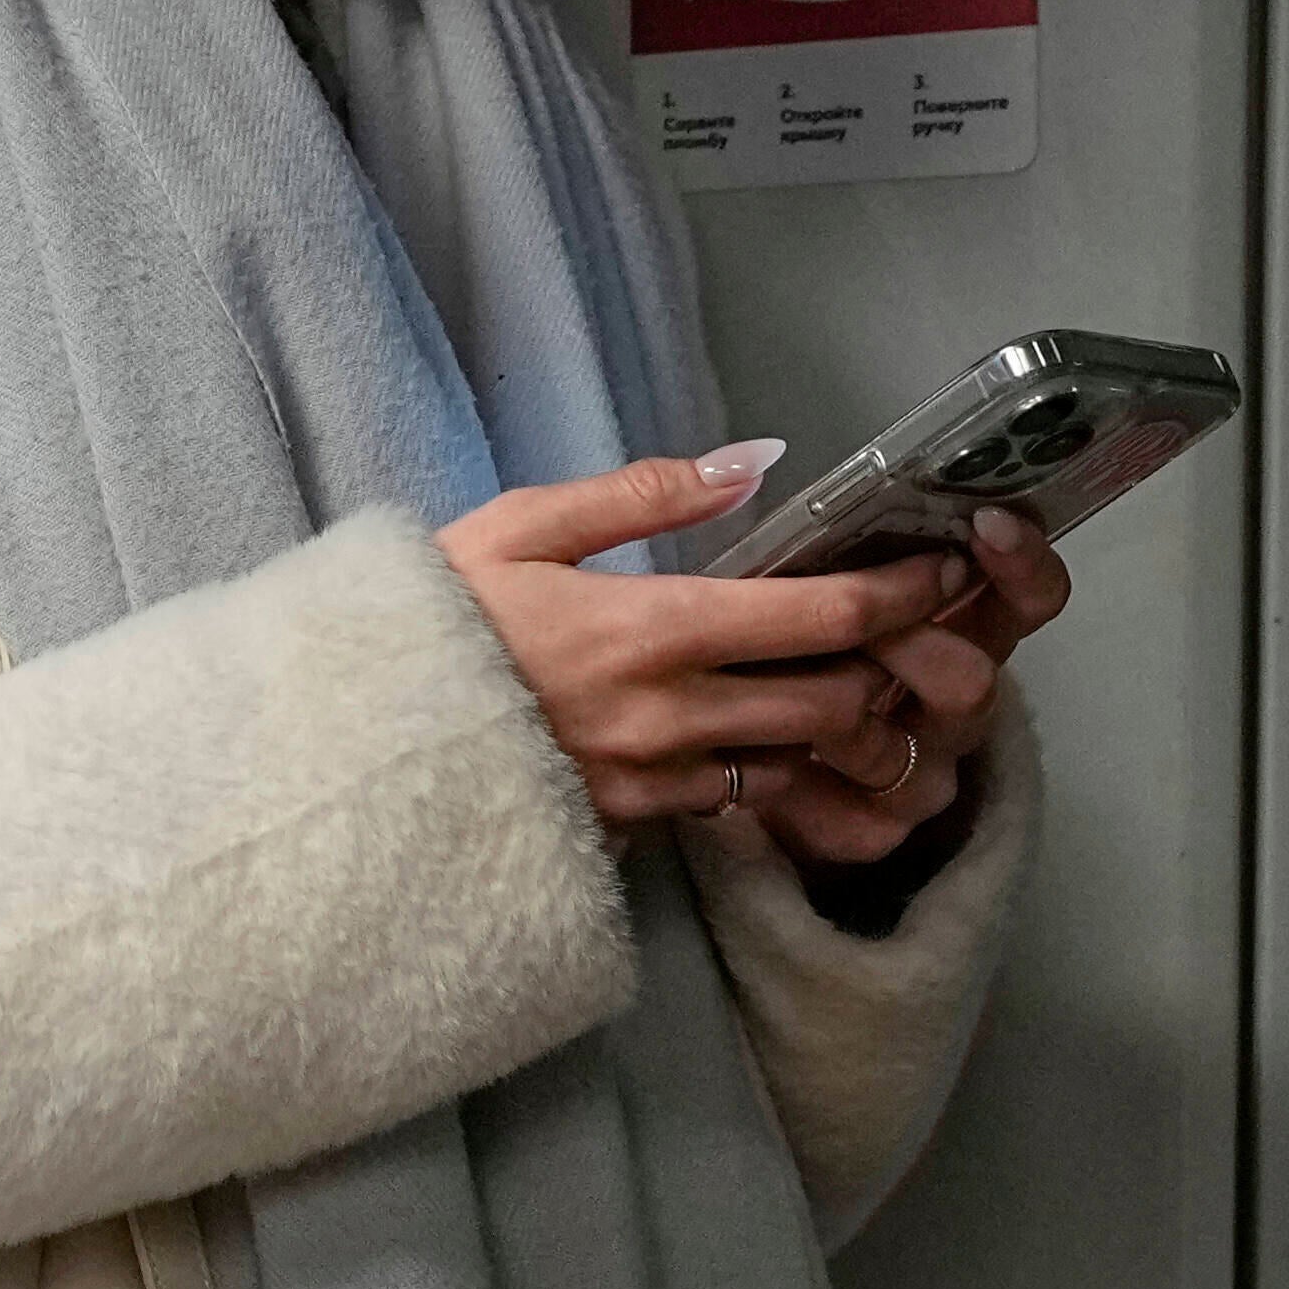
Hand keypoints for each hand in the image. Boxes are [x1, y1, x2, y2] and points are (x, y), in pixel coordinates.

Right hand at [432, 443, 955, 834]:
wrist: (346, 747)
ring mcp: (654, 780)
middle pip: (837, 702)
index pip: (822, 616)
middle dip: (896, 669)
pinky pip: (736, 802)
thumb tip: (749, 463)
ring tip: (864, 687)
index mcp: (651, 627)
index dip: (903, 593)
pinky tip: (777, 739)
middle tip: (923, 632)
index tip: (942, 570)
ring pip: (799, 762)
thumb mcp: (519, 525)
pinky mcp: (632, 824)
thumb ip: (642, 493)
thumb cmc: (429, 622)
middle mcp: (670, 714)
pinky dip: (776, 772)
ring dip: (845, 730)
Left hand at [731, 504, 1066, 874]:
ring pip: (911, 754)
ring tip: (793, 687)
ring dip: (854, 713)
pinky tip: (769, 765)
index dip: (1020, 563)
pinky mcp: (870, 832)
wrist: (711, 756)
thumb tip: (753, 461)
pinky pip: (858, 822)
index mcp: (952, 625)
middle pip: (976, 679)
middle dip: (913, 645)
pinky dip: (811, 792)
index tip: (986, 522)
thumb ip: (784, 528)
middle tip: (855, 623)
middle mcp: (952, 702)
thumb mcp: (771, 575)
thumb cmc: (760, 647)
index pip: (1026, 597)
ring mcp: (919, 775)